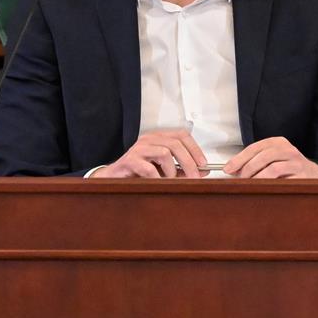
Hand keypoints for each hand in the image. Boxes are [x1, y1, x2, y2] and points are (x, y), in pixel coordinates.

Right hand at [90, 129, 208, 178]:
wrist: (114, 178)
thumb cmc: (140, 172)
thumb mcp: (164, 170)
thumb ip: (182, 169)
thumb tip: (203, 171)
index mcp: (158, 137)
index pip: (181, 135)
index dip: (195, 148)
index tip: (203, 163)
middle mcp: (149, 139)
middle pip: (175, 144)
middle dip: (189, 162)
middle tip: (195, 177)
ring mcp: (139, 148)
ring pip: (164, 153)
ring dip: (172, 170)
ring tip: (170, 180)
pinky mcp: (130, 160)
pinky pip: (149, 168)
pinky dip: (158, 178)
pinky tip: (158, 182)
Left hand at [224, 137, 317, 178]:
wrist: (313, 175)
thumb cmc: (287, 168)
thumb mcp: (272, 159)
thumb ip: (253, 162)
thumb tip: (232, 170)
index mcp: (278, 142)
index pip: (255, 147)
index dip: (239, 158)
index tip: (228, 169)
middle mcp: (288, 150)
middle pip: (263, 156)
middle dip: (248, 169)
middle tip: (240, 180)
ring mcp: (297, 163)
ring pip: (273, 169)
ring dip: (258, 179)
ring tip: (251, 186)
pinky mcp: (303, 177)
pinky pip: (284, 182)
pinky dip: (271, 186)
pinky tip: (264, 190)